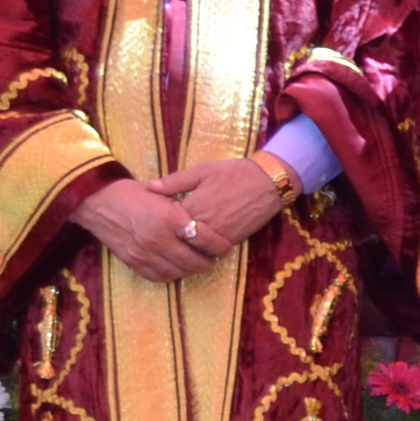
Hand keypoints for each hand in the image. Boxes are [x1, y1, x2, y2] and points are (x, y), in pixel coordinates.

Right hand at [74, 176, 216, 282]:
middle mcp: (158, 239)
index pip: (204, 239)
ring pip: (177, 271)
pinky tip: (178, 267)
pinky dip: (171, 274)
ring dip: (191, 270)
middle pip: (193, 261)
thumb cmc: (135, 194)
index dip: (220, 246)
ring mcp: (144, 253)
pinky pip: (158, 276)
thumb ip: (185, 209)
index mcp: (169, 218)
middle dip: (208, 262)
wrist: (99, 202)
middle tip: (214, 258)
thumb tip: (207, 220)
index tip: (227, 248)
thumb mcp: (165, 195)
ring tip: (198, 263)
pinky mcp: (133, 261)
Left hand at [141, 159, 286, 258]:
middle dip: (170, 235)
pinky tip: (198, 241)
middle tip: (161, 232)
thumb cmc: (234, 173)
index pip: (166, 222)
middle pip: (178, 238)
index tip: (154, 216)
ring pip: (194, 248)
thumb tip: (149, 187)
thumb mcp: (203, 170)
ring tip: (179, 239)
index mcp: (193, 207)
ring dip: (186, 245)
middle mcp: (204, 226)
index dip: (159, 220)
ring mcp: (218, 236)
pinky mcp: (231, 241)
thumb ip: (175, 181)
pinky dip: (202, 248)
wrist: (269, 183)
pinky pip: (210, 250)